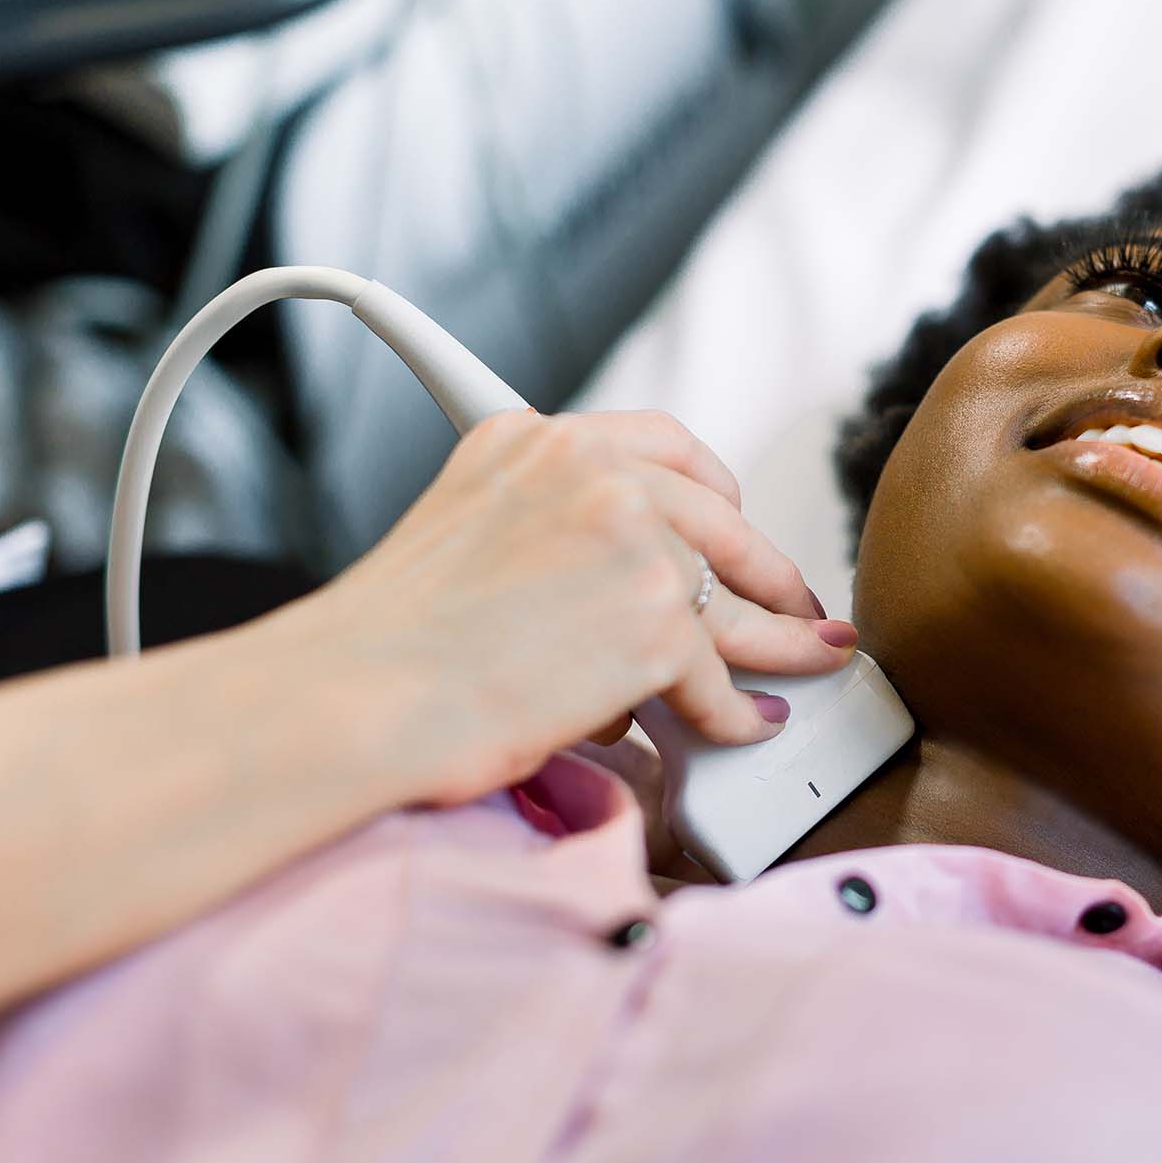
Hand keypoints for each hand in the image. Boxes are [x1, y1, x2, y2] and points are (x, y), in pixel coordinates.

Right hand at [267, 409, 856, 806]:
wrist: (357, 699)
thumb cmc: (387, 645)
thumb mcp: (462, 530)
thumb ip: (546, 529)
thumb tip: (626, 583)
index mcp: (537, 439)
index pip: (661, 443)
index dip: (716, 491)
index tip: (737, 517)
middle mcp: (590, 472)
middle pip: (717, 519)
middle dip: (767, 568)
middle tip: (796, 601)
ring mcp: (632, 543)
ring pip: (731, 602)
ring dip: (775, 642)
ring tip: (804, 661)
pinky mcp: (657, 626)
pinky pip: (718, 682)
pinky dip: (735, 713)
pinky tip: (746, 723)